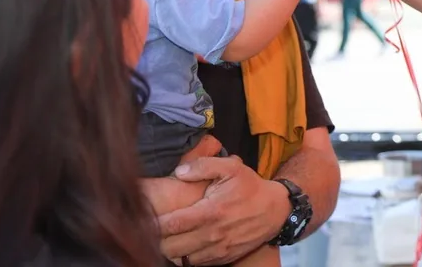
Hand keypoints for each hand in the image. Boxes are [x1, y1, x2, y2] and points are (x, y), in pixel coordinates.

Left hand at [157, 156, 289, 265]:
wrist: (275, 210)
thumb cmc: (251, 187)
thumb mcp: (232, 168)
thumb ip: (204, 165)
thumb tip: (178, 172)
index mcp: (211, 211)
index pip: (172, 224)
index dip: (154, 223)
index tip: (145, 217)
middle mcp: (212, 234)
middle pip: (171, 247)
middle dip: (157, 239)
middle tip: (151, 229)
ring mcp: (217, 249)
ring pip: (180, 259)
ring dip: (170, 250)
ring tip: (165, 238)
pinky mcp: (222, 258)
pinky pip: (195, 264)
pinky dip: (185, 257)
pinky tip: (183, 245)